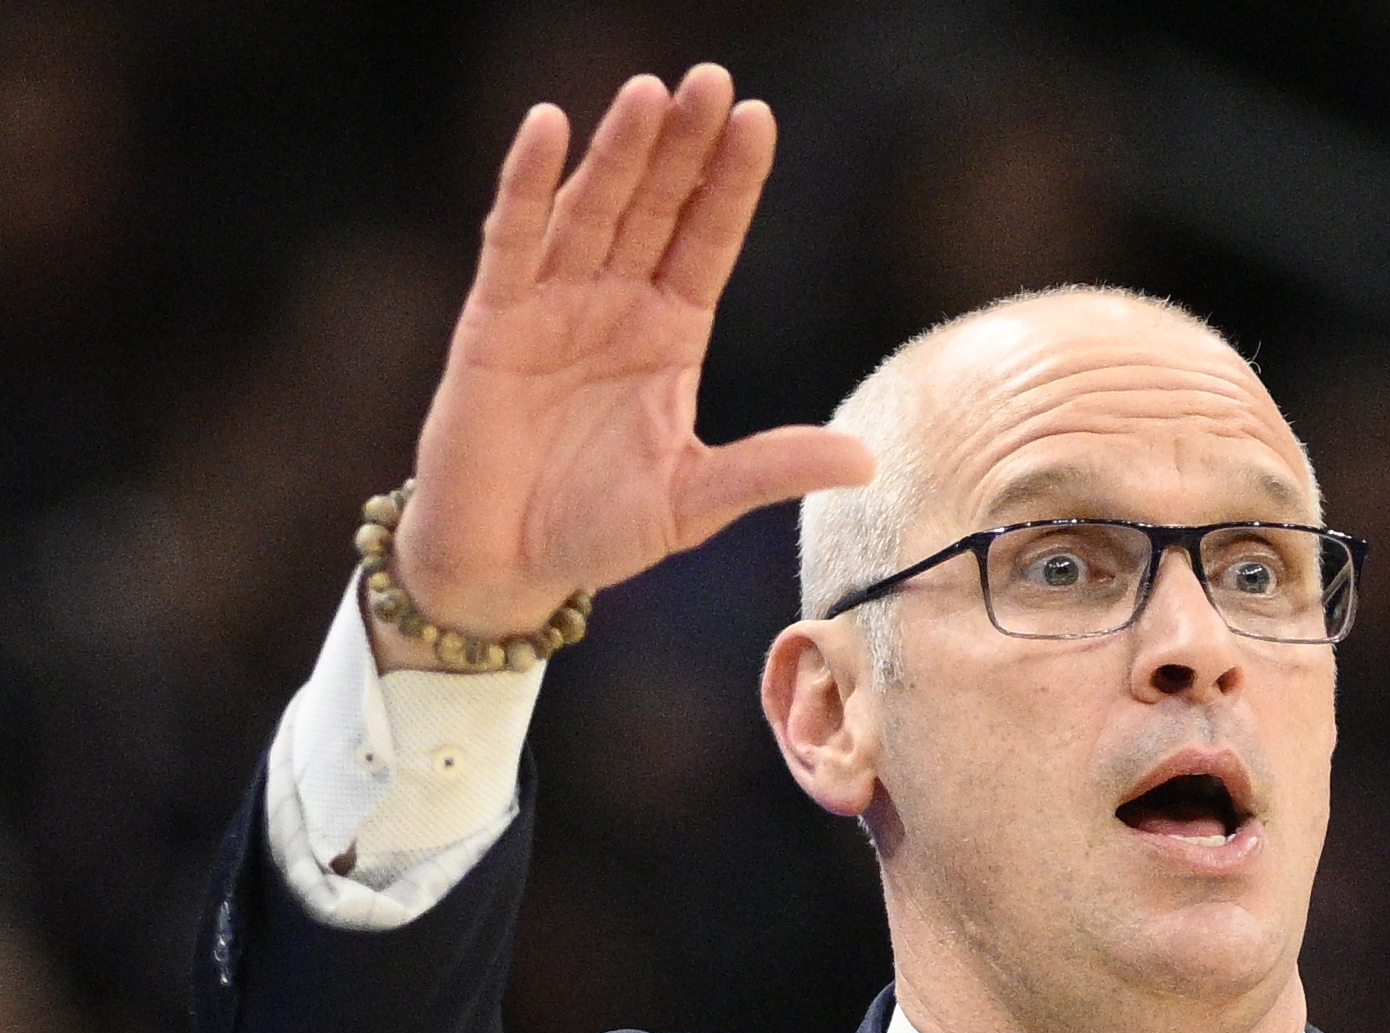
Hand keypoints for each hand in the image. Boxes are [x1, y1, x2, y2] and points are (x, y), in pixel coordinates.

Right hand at [373, 66, 873, 671]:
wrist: (508, 566)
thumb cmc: (600, 530)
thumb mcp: (700, 498)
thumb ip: (772, 468)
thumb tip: (866, 460)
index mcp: (670, 334)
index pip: (708, 239)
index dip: (732, 182)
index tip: (760, 119)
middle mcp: (614, 305)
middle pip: (655, 207)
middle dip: (682, 145)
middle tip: (712, 79)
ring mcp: (552, 306)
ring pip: (591, 210)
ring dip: (618, 151)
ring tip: (649, 92)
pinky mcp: (492, 323)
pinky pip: (512, 240)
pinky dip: (527, 185)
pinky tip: (548, 129)